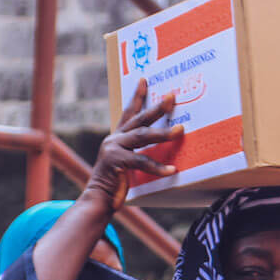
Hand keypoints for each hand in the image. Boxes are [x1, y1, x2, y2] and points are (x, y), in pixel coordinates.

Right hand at [85, 80, 182, 210]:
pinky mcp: (116, 162)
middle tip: (171, 97)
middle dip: (157, 107)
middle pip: (139, 119)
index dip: (137, 96)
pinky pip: (142, 162)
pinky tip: (172, 170)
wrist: (98, 200)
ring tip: (181, 129)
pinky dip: (159, 167)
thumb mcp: (126, 164)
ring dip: (164, 133)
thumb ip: (137, 153)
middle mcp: (113, 139)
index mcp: (116, 138)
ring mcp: (113, 149)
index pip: (128, 112)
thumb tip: (160, 146)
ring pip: (143, 136)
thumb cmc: (115, 184)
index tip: (145, 80)